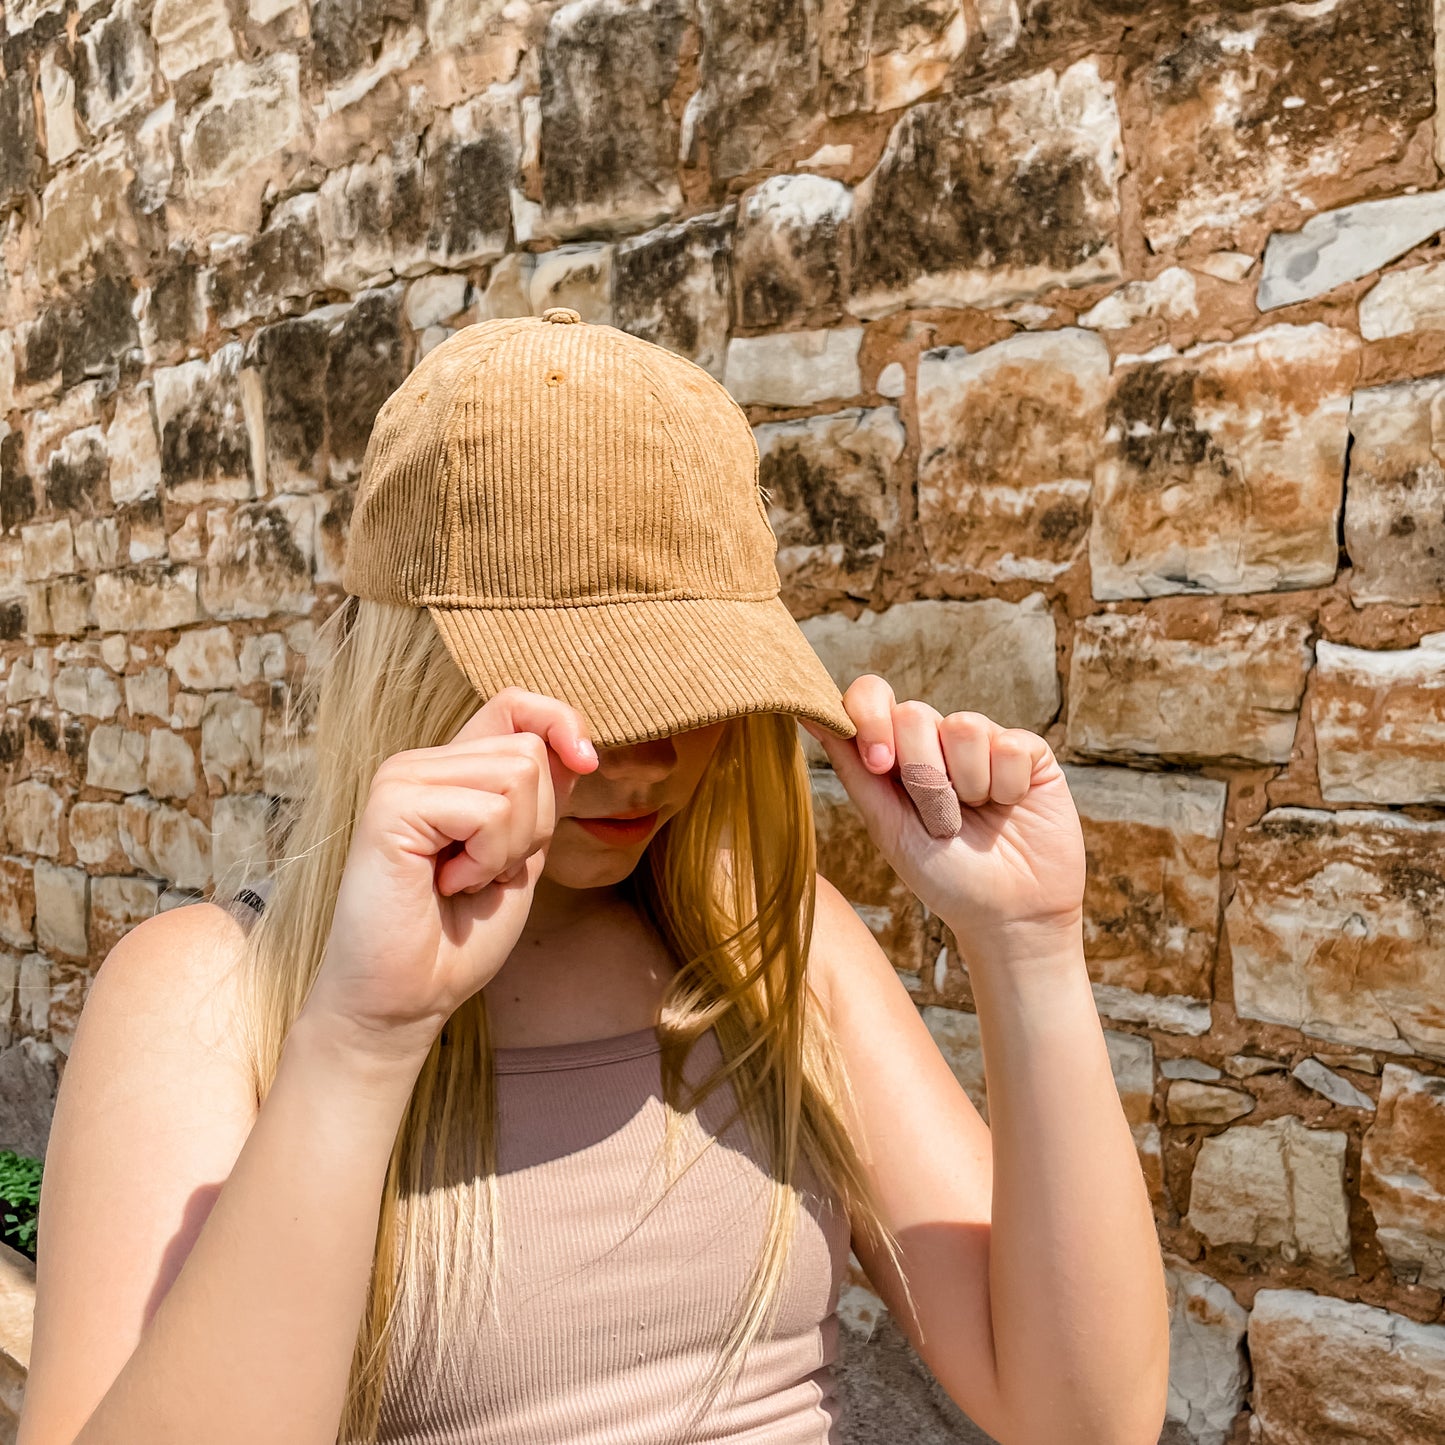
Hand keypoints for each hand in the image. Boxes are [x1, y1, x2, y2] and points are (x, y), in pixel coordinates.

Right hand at [302, 688, 598, 1065]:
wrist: (406, 999)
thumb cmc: (457, 939)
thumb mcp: (519, 856)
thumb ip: (539, 799)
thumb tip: (575, 746)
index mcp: (451, 771)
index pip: (515, 704)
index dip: (560, 720)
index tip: (586, 762)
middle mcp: (422, 764)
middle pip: (530, 751)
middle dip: (536, 824)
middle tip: (486, 872)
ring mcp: (402, 778)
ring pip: (517, 776)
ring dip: (510, 847)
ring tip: (463, 880)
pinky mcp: (391, 805)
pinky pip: (487, 811)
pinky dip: (486, 859)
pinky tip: (444, 886)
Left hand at [800, 676, 1085, 962]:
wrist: (1008, 916)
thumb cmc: (944, 876)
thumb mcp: (889, 827)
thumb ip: (854, 770)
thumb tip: (809, 717)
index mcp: (896, 752)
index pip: (872, 696)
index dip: (870, 717)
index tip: (879, 764)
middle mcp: (938, 739)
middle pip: (915, 713)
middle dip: (922, 775)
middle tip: (939, 820)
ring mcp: (984, 742)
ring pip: (964, 726)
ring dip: (965, 786)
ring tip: (975, 816)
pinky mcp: (1029, 752)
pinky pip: (1010, 745)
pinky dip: (1006, 787)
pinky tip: (1010, 807)